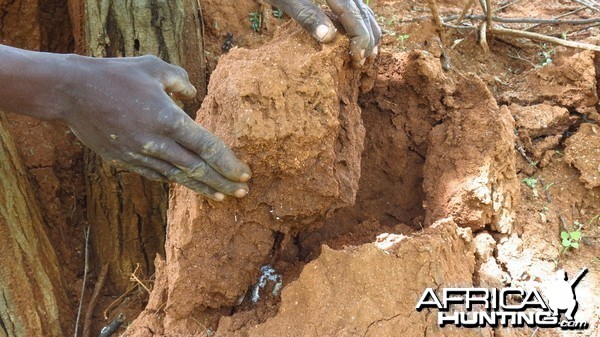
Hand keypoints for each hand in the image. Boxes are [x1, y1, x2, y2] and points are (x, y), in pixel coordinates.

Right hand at [60, 55, 250, 200]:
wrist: (71, 92)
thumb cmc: (116, 74)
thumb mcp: (153, 66)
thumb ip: (180, 80)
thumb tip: (193, 94)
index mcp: (168, 119)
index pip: (207, 147)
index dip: (228, 162)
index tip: (245, 173)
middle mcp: (156, 143)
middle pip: (197, 169)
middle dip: (223, 182)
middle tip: (242, 193)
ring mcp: (139, 156)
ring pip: (178, 178)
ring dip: (202, 188)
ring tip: (222, 196)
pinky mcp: (124, 161)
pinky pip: (156, 175)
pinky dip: (174, 180)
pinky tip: (188, 184)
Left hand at [266, 0, 380, 66]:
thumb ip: (306, 15)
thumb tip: (328, 37)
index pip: (355, 15)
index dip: (360, 38)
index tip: (357, 58)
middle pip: (363, 14)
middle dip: (366, 40)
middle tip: (359, 63)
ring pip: (365, 12)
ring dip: (368, 34)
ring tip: (367, 56)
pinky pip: (358, 10)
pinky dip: (363, 26)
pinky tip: (360, 40)